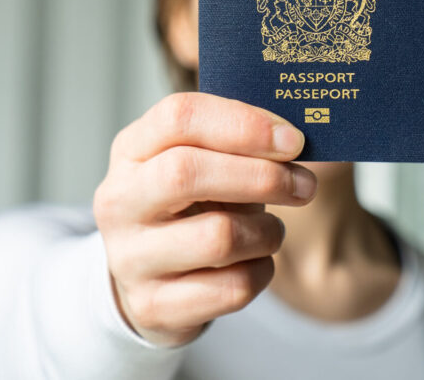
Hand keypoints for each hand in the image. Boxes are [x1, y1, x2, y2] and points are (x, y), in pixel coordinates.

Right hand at [92, 92, 315, 346]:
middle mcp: (119, 200)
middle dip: (261, 176)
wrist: (148, 279)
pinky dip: (262, 272)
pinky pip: (231, 289)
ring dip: (267, 231)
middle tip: (304, 185)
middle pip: (187, 173)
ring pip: (218, 237)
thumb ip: (237, 143)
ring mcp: (130, 257)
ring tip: (272, 229)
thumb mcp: (200, 163)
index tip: (293, 140)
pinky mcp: (153, 305)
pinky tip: (257, 262)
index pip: (179, 117)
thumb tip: (296, 138)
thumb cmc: (188, 206)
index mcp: (130, 150)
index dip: (244, 124)